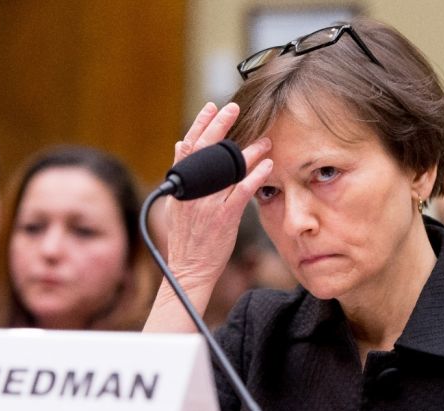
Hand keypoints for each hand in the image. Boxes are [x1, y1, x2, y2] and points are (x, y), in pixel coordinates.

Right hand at [158, 102, 271, 303]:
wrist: (189, 269)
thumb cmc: (187, 237)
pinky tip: (267, 165)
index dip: (200, 124)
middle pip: (206, 150)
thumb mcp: (176, 204)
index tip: (212, 107)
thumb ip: (181, 175)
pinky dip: (255, 175)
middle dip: (220, 126)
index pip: (188, 146)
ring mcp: (208, 204)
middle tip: (235, 108)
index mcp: (180, 185)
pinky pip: (242, 191)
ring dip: (248, 150)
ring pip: (228, 169)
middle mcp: (192, 191)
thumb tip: (181, 144)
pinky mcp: (224, 217)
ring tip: (264, 139)